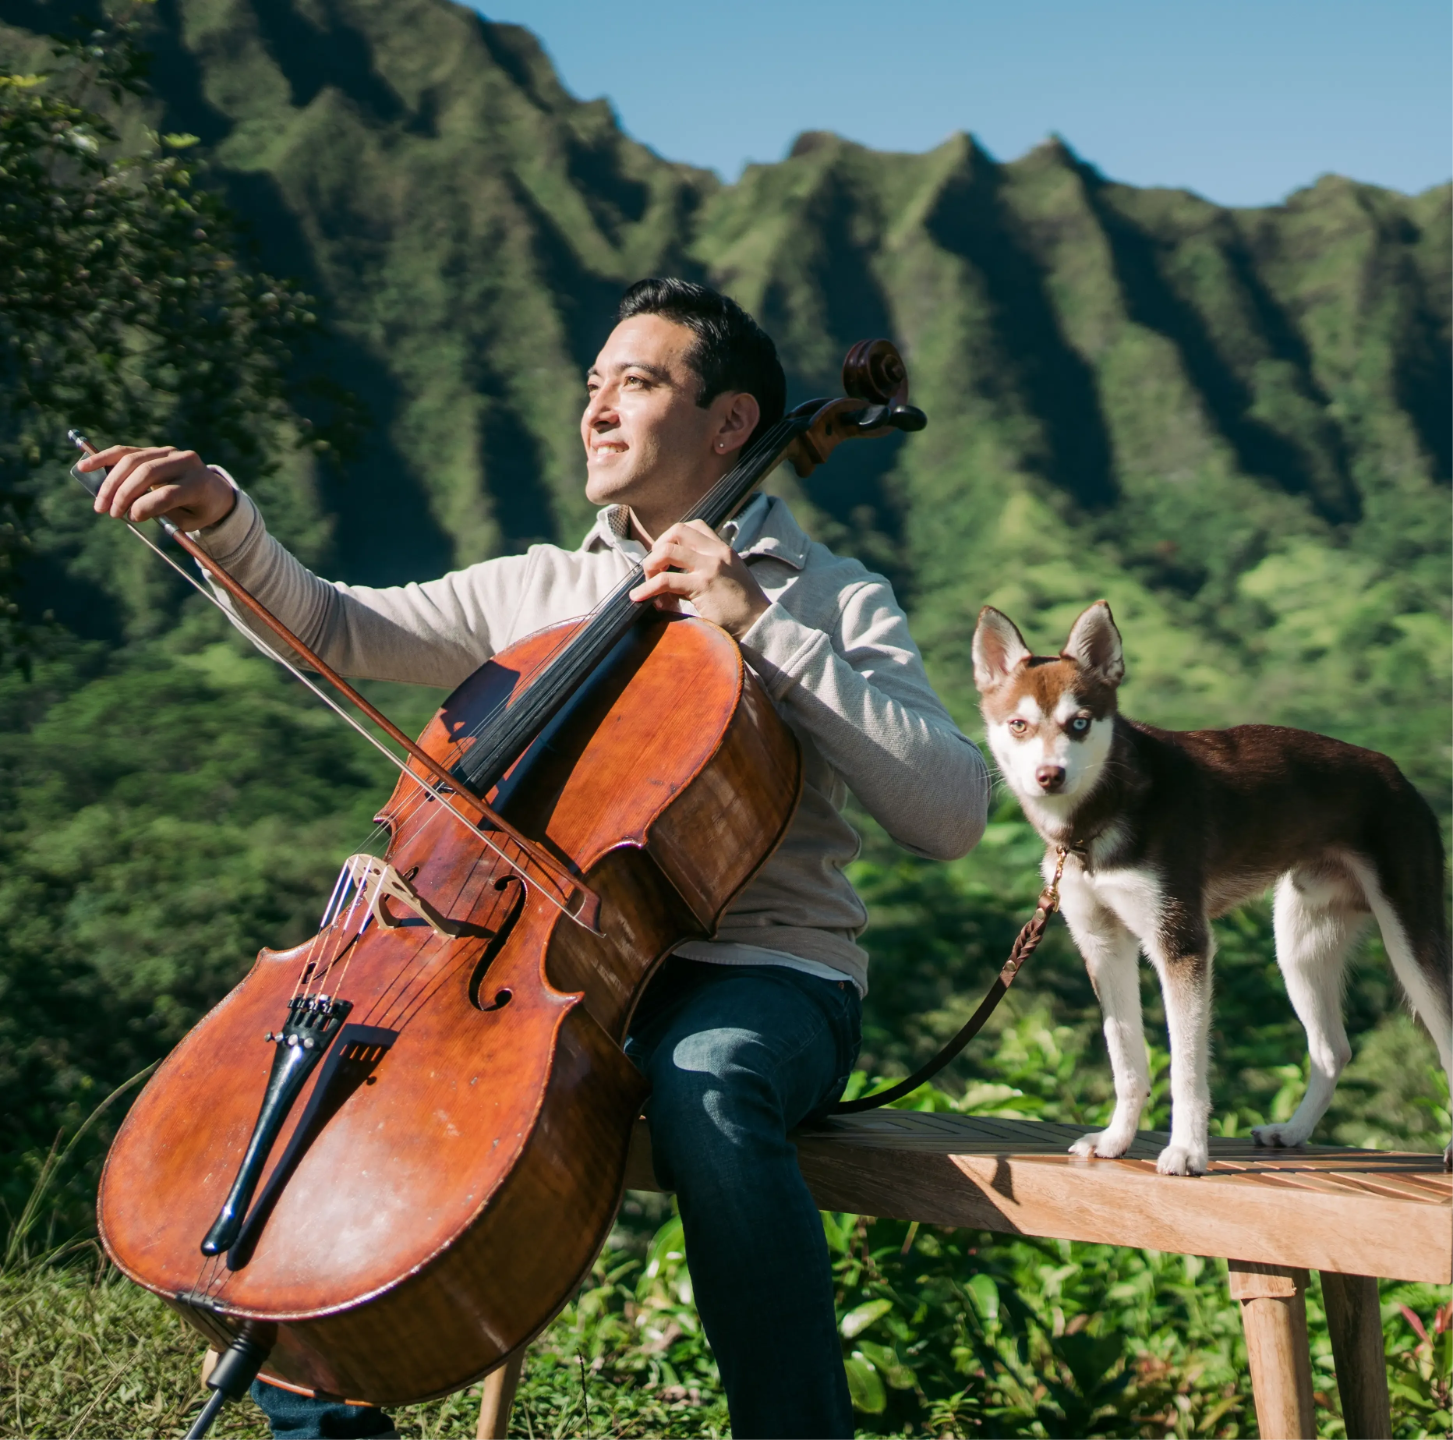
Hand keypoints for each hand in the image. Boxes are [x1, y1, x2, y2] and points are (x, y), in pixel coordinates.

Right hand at [78, 445, 236, 529]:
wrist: (213, 491)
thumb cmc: (199, 510)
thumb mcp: (188, 521)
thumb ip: (163, 514)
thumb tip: (130, 509)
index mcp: (198, 483)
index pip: (168, 492)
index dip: (146, 505)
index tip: (131, 517)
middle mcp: (185, 462)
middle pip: (146, 472)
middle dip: (123, 493)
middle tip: (108, 512)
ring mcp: (169, 452)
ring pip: (132, 460)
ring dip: (110, 481)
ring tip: (99, 503)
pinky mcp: (155, 450)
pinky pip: (126, 451)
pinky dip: (104, 458)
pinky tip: (85, 465)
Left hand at [629, 520, 769, 637]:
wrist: (759, 626)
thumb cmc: (743, 609)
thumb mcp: (731, 578)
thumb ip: (710, 570)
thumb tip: (677, 577)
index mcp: (724, 550)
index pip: (694, 526)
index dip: (672, 537)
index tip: (665, 557)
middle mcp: (717, 553)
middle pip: (677, 531)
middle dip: (657, 547)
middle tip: (653, 569)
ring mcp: (710, 567)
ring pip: (666, 551)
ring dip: (650, 566)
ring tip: (648, 584)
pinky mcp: (702, 586)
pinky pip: (665, 581)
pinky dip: (647, 589)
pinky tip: (639, 597)